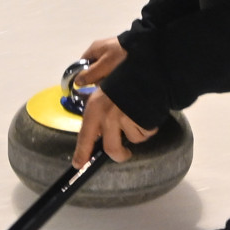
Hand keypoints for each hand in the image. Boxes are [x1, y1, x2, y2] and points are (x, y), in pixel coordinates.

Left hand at [69, 39, 155, 167]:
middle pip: (112, 148)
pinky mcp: (144, 122)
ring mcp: (127, 120)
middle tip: (124, 154)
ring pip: (133, 139)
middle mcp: (109, 117)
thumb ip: (95, 96)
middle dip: (119, 154)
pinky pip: (146, 132)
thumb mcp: (102, 79)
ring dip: (138, 130)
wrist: (151, 65)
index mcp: (96, 106)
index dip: (82, 152)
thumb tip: (93, 112)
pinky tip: (149, 111)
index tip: (78, 164)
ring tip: (140, 113)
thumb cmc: (126, 67)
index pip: (85, 135)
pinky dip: (149, 125)